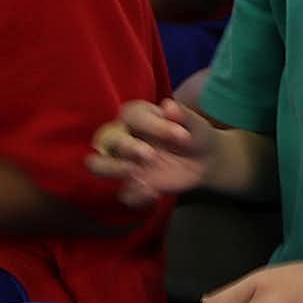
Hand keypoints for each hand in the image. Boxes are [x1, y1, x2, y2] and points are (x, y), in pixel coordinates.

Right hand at [86, 97, 217, 206]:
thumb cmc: (195, 134)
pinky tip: (155, 193)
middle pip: (103, 139)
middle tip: (151, 156)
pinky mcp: (133, 184)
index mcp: (137, 116)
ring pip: (97, 165)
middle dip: (125, 147)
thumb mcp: (195, 123)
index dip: (154, 126)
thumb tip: (168, 106)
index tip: (182, 135)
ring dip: (114, 170)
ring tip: (140, 177)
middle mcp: (125, 137)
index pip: (131, 116)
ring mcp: (125, 162)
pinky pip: (123, 193)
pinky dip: (135, 195)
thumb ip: (182, 115)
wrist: (205, 160)